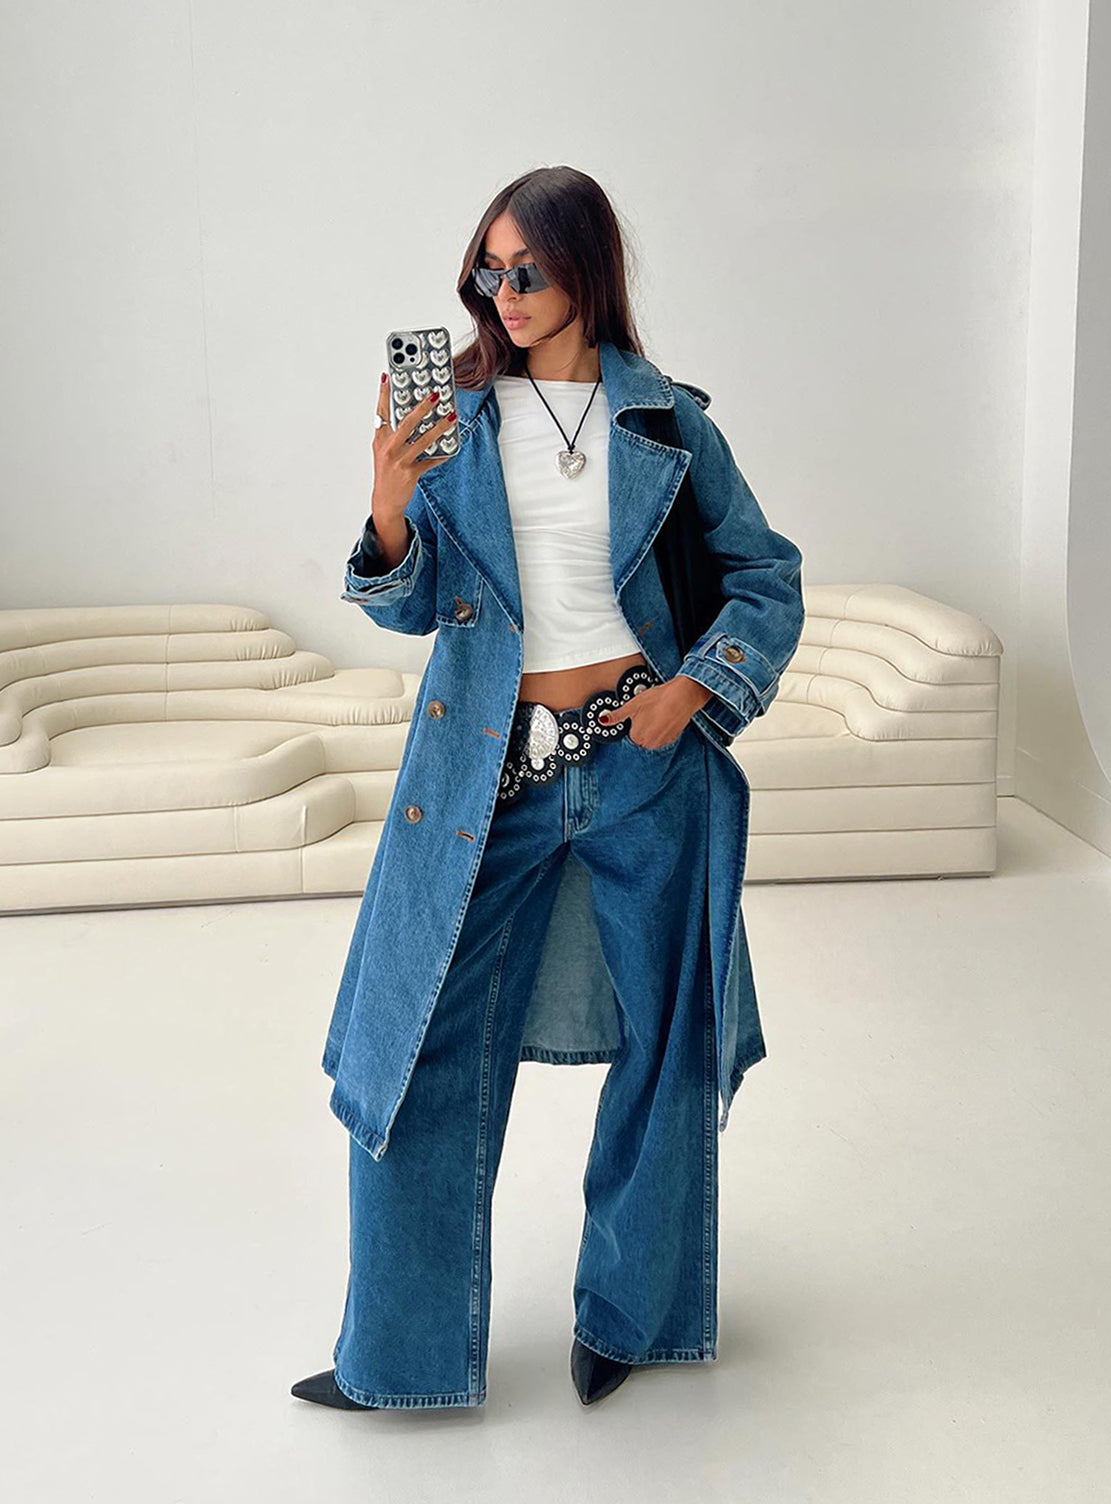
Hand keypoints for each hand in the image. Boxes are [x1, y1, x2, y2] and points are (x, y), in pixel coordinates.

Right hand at [370, 371, 457, 526]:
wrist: (385, 501)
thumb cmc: (386, 473)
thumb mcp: (383, 451)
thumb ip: (392, 433)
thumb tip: (411, 416)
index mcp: (380, 439)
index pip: (381, 412)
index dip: (384, 393)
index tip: (388, 377)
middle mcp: (388, 448)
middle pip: (406, 423)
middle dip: (422, 408)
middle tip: (434, 396)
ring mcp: (399, 461)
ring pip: (423, 441)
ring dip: (439, 428)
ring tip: (451, 418)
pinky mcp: (411, 473)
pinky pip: (431, 461)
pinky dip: (441, 455)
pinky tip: (450, 449)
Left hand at [597, 673, 712, 747]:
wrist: (683, 696)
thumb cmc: (658, 698)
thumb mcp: (633, 704)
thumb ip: (617, 716)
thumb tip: (602, 721)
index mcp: (637, 736)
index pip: (631, 734)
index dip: (636, 722)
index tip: (642, 713)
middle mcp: (650, 743)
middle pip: (642, 737)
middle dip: (644, 726)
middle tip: (651, 712)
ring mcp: (663, 742)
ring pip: (653, 737)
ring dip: (654, 729)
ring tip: (659, 714)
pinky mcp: (674, 738)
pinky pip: (664, 736)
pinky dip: (665, 729)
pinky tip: (667, 717)